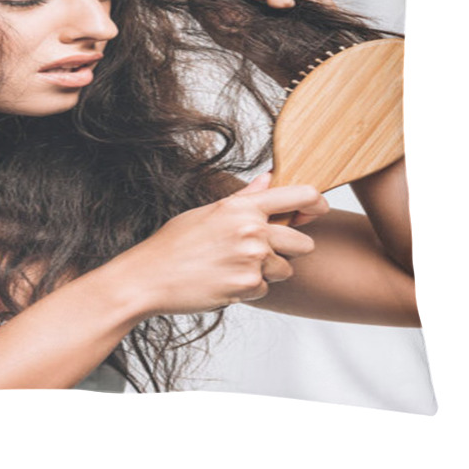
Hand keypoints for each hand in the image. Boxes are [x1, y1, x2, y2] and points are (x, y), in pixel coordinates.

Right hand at [107, 173, 329, 316]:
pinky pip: (265, 289)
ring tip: (232, 266)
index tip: (318, 209)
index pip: (300, 195)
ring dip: (266, 272)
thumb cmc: (174, 243)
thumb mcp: (208, 212)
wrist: (149, 277)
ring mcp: (252, 259)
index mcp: (242, 206)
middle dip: (287, 250)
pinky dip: (248, 289)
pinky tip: (222, 281)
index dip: (317, 202)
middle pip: (303, 242)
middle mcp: (252, 230)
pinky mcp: (248, 286)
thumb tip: (269, 179)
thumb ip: (245, 197)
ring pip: (285, 270)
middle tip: (258, 251)